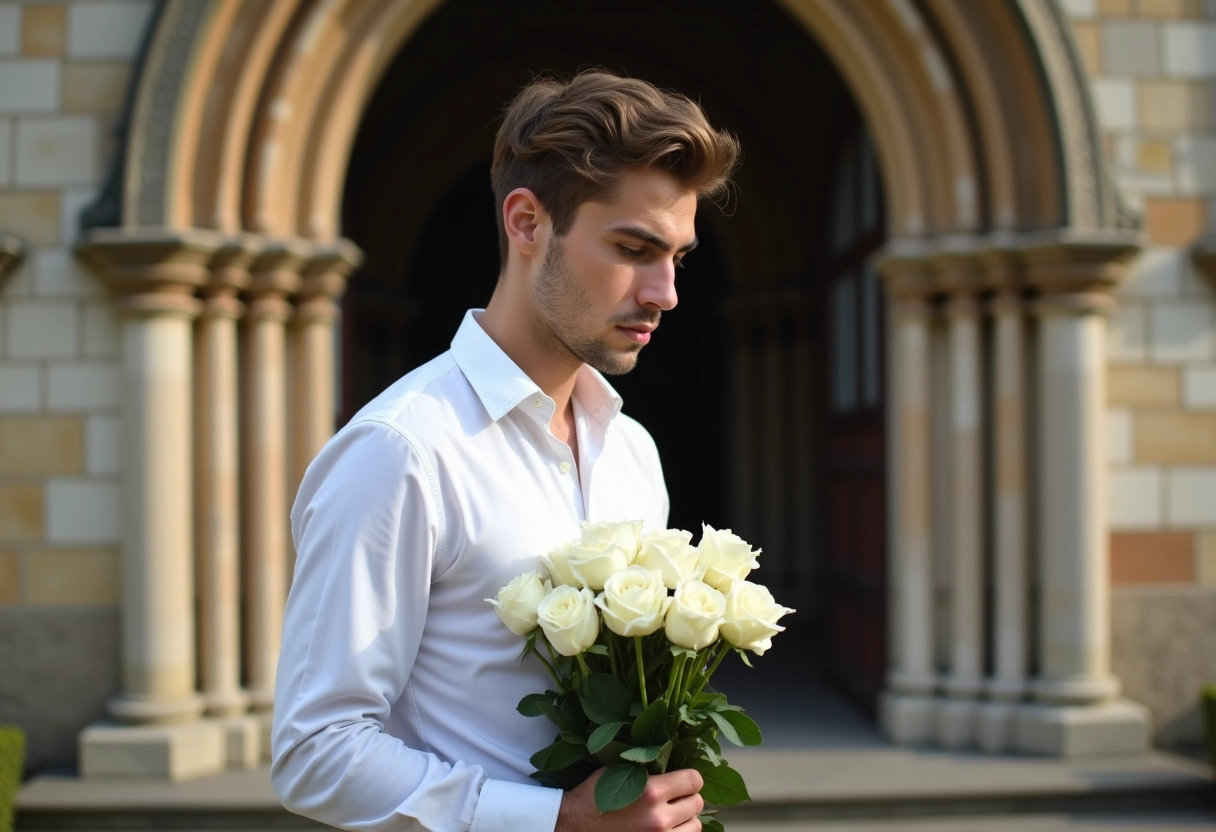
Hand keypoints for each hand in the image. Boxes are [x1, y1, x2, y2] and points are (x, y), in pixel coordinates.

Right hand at [555, 768, 703, 831]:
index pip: (694, 780)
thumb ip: (644, 765)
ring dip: (686, 818)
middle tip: (676, 796)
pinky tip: (667, 828)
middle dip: (688, 796)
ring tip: (673, 814)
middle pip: (697, 803)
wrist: (573, 827)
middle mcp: (659, 817)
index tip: (683, 779)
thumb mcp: (615, 770)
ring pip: (695, 826)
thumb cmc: (592, 797)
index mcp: (652, 791)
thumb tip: (668, 756)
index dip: (690, 777)